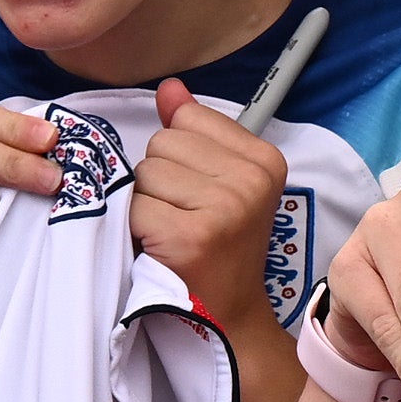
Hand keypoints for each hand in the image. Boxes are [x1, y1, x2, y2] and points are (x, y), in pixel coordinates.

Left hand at [133, 83, 289, 329]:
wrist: (227, 314)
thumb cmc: (219, 244)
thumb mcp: (218, 179)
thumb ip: (193, 129)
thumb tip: (170, 87)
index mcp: (264, 159)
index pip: (187, 118)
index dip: (180, 156)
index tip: (200, 191)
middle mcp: (251, 180)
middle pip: (162, 144)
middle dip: (160, 179)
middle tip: (184, 215)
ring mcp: (225, 208)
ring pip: (145, 173)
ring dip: (147, 203)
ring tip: (173, 230)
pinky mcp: (192, 236)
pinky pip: (136, 206)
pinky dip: (138, 228)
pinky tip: (162, 247)